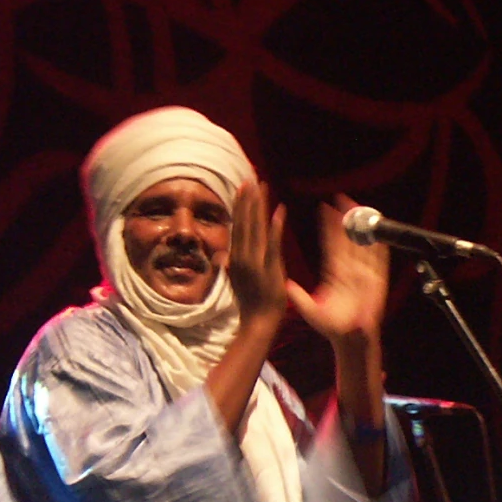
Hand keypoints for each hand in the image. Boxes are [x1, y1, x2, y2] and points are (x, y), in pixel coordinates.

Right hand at [227, 180, 288, 328]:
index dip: (240, 206)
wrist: (258, 322)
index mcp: (236, 257)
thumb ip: (229, 265)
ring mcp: (256, 261)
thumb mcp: (236, 281)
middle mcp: (243, 255)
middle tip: (250, 179)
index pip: (238, 225)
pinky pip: (273, 243)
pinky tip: (279, 210)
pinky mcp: (270, 268)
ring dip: (259, 206)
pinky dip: (276, 227)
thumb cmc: (249, 303)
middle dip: (247, 199)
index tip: (242, 188)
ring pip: (256, 227)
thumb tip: (221, 256)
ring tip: (262, 187)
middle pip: (245, 221)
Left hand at [287, 195, 387, 344]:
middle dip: (346, 219)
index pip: (331, 244)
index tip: (325, 207)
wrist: (350, 341)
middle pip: (348, 240)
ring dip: (363, 229)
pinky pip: (379, 263)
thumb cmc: (332, 328)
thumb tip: (284, 284)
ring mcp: (365, 276)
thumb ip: (299, 297)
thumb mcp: (310, 310)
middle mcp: (351, 272)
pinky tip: (380, 235)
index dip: (328, 227)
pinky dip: (380, 250)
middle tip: (342, 198)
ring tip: (361, 209)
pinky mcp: (377, 284)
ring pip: (364, 247)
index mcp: (335, 274)